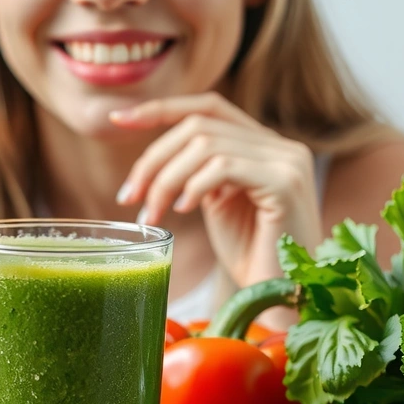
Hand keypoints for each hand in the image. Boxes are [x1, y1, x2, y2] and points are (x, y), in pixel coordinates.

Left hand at [112, 92, 322, 288]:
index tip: (116, 120)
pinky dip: (193, 186)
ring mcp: (287, 161)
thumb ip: (198, 173)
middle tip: (127, 196)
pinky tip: (183, 210)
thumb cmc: (249, 254)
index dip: (160, 109)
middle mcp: (279, 145)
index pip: (207, 107)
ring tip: (150, 214)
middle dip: (152, 159)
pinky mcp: (285, 183)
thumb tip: (155, 161)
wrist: (280, 295)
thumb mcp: (216, 203)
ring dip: (165, 180)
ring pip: (205, 145)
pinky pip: (224, 167)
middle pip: (198, 125)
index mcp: (261, 145)